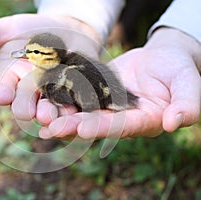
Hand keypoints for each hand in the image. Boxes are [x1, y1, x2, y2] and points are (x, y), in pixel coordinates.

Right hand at [0, 13, 101, 120]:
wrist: (68, 32)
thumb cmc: (33, 30)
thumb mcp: (6, 29)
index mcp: (10, 79)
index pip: (3, 87)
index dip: (3, 90)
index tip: (2, 95)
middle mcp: (28, 92)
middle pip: (25, 102)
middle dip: (26, 107)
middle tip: (28, 112)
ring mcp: (51, 96)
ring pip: (49, 108)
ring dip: (51, 115)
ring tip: (52, 117)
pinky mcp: (74, 96)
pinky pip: (73, 105)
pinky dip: (74, 109)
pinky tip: (77, 113)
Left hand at [38, 28, 200, 138]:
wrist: (162, 59)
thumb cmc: (178, 70)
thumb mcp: (188, 84)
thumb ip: (187, 104)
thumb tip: (175, 123)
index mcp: (145, 121)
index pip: (124, 127)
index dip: (105, 128)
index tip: (85, 129)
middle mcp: (122, 119)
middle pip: (97, 124)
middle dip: (74, 126)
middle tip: (52, 128)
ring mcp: (108, 107)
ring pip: (83, 114)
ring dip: (62, 117)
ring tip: (41, 120)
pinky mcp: (96, 94)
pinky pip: (79, 97)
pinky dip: (62, 100)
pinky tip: (44, 101)